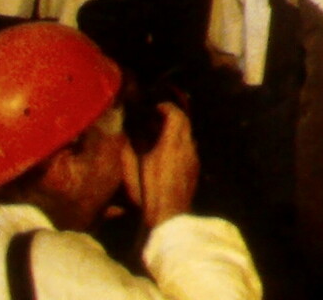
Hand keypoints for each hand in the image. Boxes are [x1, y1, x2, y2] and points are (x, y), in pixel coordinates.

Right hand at [131, 103, 198, 230]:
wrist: (169, 215)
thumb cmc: (148, 192)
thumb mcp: (134, 169)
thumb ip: (130, 149)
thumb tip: (127, 135)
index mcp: (172, 144)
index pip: (175, 115)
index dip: (166, 108)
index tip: (157, 108)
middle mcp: (187, 147)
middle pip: (185, 122)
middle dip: (173, 116)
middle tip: (158, 118)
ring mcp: (194, 158)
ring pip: (188, 136)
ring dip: (177, 131)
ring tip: (162, 135)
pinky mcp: (195, 169)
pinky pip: (191, 149)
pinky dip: (181, 144)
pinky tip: (169, 154)